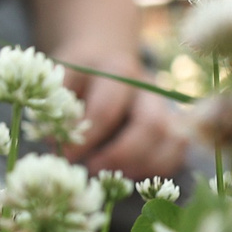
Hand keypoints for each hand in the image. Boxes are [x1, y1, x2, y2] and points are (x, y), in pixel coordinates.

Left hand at [62, 60, 187, 178]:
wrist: (104, 55)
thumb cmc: (78, 73)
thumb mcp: (61, 76)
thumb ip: (57, 104)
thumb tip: (54, 138)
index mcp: (117, 70)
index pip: (107, 110)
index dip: (87, 139)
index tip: (67, 156)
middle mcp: (148, 87)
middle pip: (151, 125)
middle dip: (121, 155)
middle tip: (92, 169)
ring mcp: (165, 105)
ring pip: (172, 139)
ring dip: (143, 165)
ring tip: (112, 176)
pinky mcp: (173, 123)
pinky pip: (177, 152)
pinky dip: (157, 169)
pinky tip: (129, 175)